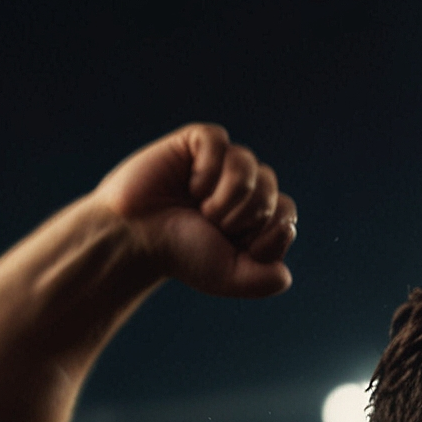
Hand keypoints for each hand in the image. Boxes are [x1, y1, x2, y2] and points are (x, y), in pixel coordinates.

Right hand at [93, 123, 297, 297]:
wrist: (135, 237)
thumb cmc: (182, 254)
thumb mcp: (230, 277)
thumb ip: (267, 279)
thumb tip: (286, 261)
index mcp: (258, 215)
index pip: (286, 214)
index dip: (264, 233)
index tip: (236, 245)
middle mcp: (244, 186)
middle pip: (270, 189)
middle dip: (241, 217)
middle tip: (211, 226)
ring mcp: (223, 162)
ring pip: (249, 166)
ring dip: (225, 197)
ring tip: (200, 207)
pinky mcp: (198, 142)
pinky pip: (220, 142)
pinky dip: (206, 170)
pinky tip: (190, 184)